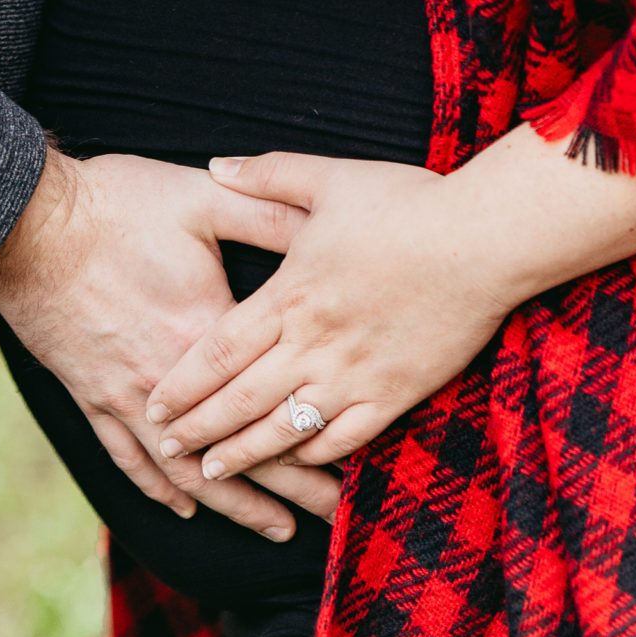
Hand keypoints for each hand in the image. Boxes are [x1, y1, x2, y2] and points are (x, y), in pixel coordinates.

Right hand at [0, 148, 340, 538]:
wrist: (27, 224)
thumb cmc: (116, 205)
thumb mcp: (201, 198)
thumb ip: (266, 214)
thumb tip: (324, 222)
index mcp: (209, 335)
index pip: (276, 402)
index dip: (321, 437)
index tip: (358, 464)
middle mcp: (171, 382)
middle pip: (242, 452)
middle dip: (293, 490)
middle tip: (335, 518)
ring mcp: (125, 395)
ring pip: (188, 471)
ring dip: (235, 504)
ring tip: (276, 531)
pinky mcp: (90, 394)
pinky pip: (127, 457)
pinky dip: (158, 489)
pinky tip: (184, 509)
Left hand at [145, 132, 635, 483]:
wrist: (483, 240)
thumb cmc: (406, 203)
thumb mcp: (328, 178)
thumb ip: (267, 175)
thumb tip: (216, 165)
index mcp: (292, 293)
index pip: (219, 351)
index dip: (182, 383)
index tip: (152, 405)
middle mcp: (316, 342)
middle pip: (242, 399)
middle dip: (198, 429)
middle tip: (165, 447)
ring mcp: (357, 374)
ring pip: (287, 427)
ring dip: (244, 454)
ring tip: (212, 471)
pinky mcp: (398, 392)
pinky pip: (347, 436)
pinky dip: (314, 454)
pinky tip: (296, 464)